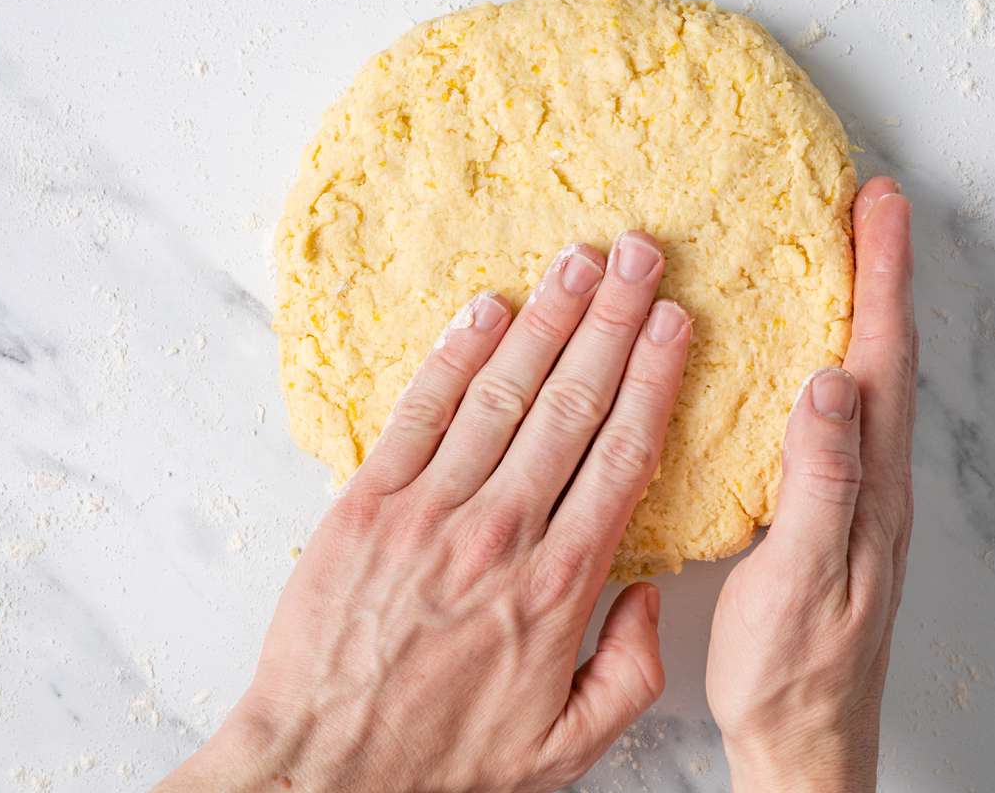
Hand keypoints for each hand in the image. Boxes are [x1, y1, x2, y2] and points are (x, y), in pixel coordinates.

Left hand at [157, 233, 690, 792]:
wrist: (321, 776)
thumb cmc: (444, 765)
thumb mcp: (568, 748)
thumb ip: (632, 670)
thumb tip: (652, 593)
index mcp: (560, 586)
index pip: (622, 455)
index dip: (652, 377)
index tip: (673, 321)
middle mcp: (500, 533)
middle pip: (572, 403)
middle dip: (611, 320)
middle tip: (638, 255)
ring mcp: (428, 512)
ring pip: (501, 392)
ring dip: (545, 318)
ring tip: (579, 259)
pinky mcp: (365, 505)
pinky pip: (418, 412)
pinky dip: (453, 354)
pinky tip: (486, 309)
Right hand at [706, 176, 915, 792]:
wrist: (805, 739)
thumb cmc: (795, 668)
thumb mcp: (804, 574)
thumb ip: (822, 480)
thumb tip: (830, 381)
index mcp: (871, 481)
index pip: (881, 358)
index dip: (881, 275)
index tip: (879, 205)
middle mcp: (877, 478)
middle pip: (887, 356)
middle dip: (881, 272)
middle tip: (871, 204)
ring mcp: (862, 494)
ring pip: (870, 380)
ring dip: (864, 308)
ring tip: (848, 256)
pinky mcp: (837, 510)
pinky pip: (846, 412)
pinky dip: (839, 358)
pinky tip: (813, 355)